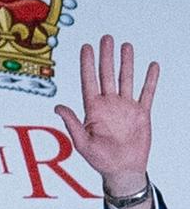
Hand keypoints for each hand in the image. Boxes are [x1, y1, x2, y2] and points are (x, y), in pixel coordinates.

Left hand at [55, 34, 158, 196]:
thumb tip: (58, 106)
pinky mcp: (141, 113)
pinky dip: (150, 79)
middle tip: (106, 38)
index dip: (87, 64)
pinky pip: (146, 92)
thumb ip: (72, 123)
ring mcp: (125, 107)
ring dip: (126, 63)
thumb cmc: (100, 160)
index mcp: (93, 110)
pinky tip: (151, 66)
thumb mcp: (82, 143)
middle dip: (106, 57)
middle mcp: (109, 105)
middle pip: (107, 75)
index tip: (86, 47)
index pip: (89, 81)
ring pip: (126, 79)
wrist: (122, 170)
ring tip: (125, 45)